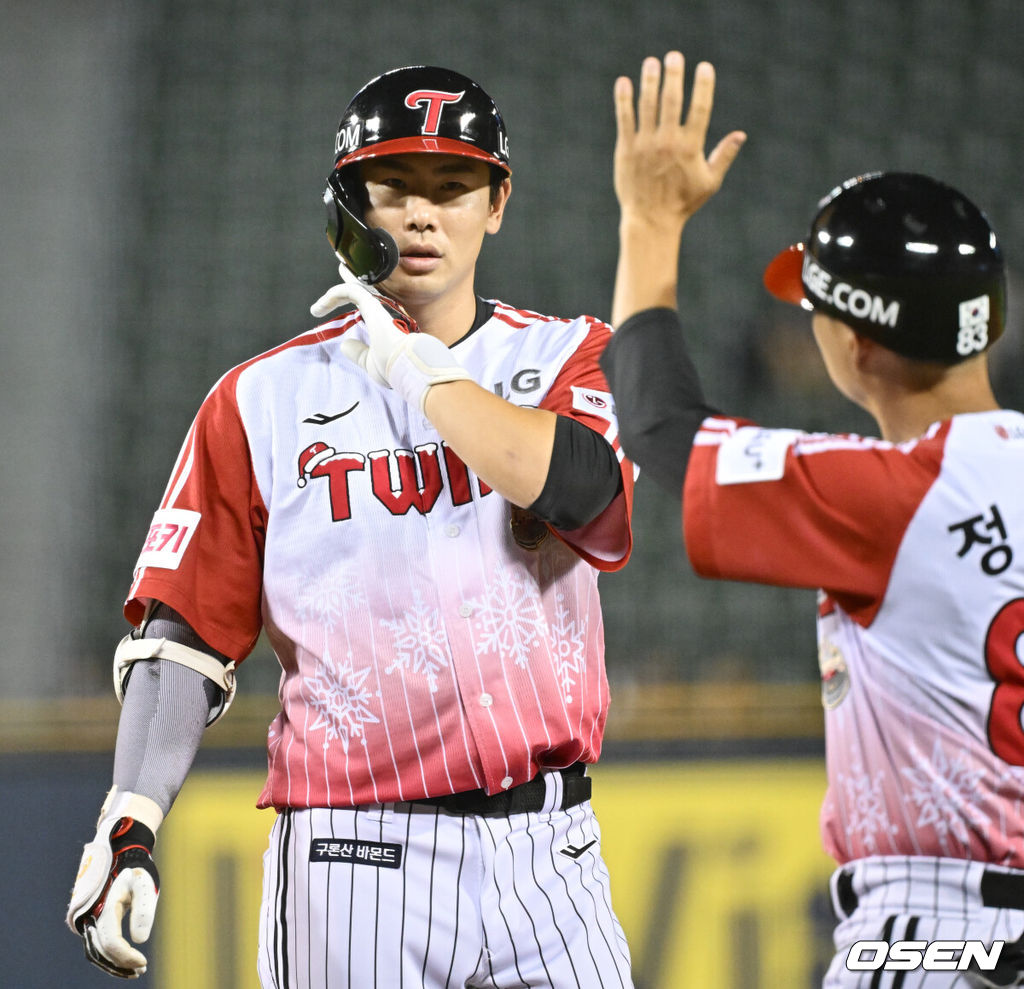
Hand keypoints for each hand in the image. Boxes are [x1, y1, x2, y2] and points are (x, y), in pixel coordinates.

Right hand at [67, 789, 162, 978]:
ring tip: (135, 969)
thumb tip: (140, 940)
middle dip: (118, 964)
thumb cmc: (135, 868)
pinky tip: (126, 958)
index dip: (125, 956)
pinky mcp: (91, 918)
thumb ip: (144, 909)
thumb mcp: (145, 884)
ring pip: (95, 949)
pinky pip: (97, 942)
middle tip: (140, 971)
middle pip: (99, 951)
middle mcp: (90, 916)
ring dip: (113, 962)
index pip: (111, 942)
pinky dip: (109, 953)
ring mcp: (88, 918)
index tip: (143, 963)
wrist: (121, 852)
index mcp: (104, 907)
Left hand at [311, 268, 470, 411]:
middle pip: (364, 292)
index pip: (369, 307)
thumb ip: (358, 352)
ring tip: (320, 299)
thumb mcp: (370, 362)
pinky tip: (320, 306)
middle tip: (340, 271)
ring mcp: (379, 307)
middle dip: (351, 282)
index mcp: (386, 325)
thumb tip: (345, 344)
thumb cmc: (394, 367)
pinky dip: (334, 295)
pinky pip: (350, 291)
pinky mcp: (372, 304)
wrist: (406, 366)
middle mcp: (384, 312)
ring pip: (356, 290)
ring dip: (335, 293)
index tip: (337, 309)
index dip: (354, 302)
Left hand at [613, 52, 745, 233]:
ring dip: (650, 81)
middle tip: (674, 56)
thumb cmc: (682, 203)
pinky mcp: (626, 150)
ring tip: (651, 62)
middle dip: (674, 75)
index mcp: (690, 147)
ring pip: (648, 105)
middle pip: (672, 100)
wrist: (651, 221)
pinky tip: (624, 82)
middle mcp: (668, 142)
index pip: (700, 108)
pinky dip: (624, 100)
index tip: (704, 67)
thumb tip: (741, 135)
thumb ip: (724, 156)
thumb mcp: (709, 182)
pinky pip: (625, 119)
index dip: (703, 85)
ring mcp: (646, 145)